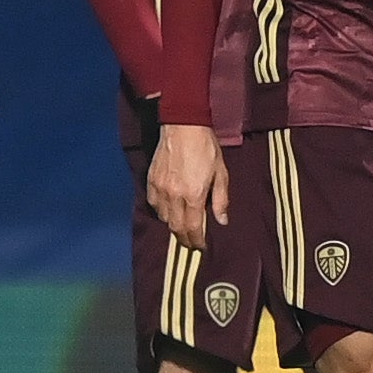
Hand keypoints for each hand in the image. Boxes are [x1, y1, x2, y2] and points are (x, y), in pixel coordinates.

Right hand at [145, 122, 227, 251]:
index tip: (202, 246)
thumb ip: (221, 199)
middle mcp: (174, 195)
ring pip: (163, 218)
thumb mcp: (221, 173)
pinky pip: (153, 204)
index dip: (198, 241)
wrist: (183, 125)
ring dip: (173, 226)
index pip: (193, 228)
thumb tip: (222, 221)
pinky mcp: (151, 180)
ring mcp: (160, 188)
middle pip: (176, 227)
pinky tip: (168, 211)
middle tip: (192, 243)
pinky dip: (161, 212)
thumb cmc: (206, 147)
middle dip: (184, 239)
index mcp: (193, 195)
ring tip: (182, 227)